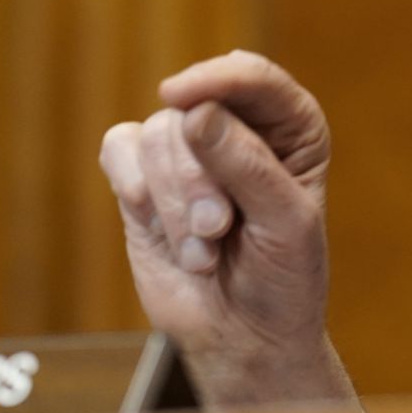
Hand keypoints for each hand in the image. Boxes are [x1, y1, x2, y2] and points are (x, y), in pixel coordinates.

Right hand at [98, 51, 356, 412]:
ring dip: (174, 204)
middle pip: (194, 112)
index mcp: (292, 126)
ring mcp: (188, 149)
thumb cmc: (282, 278)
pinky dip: (136, 190)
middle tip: (218, 230)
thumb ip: (248, 166)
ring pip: (155, 134)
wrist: (242, 336)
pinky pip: (119, 149)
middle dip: (197, 180)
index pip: (254, 76)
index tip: (178, 96)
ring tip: (203, 249)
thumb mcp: (285, 224)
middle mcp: (240, 126)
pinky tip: (161, 230)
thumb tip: (198, 112)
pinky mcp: (144, 176)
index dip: (217, 79)